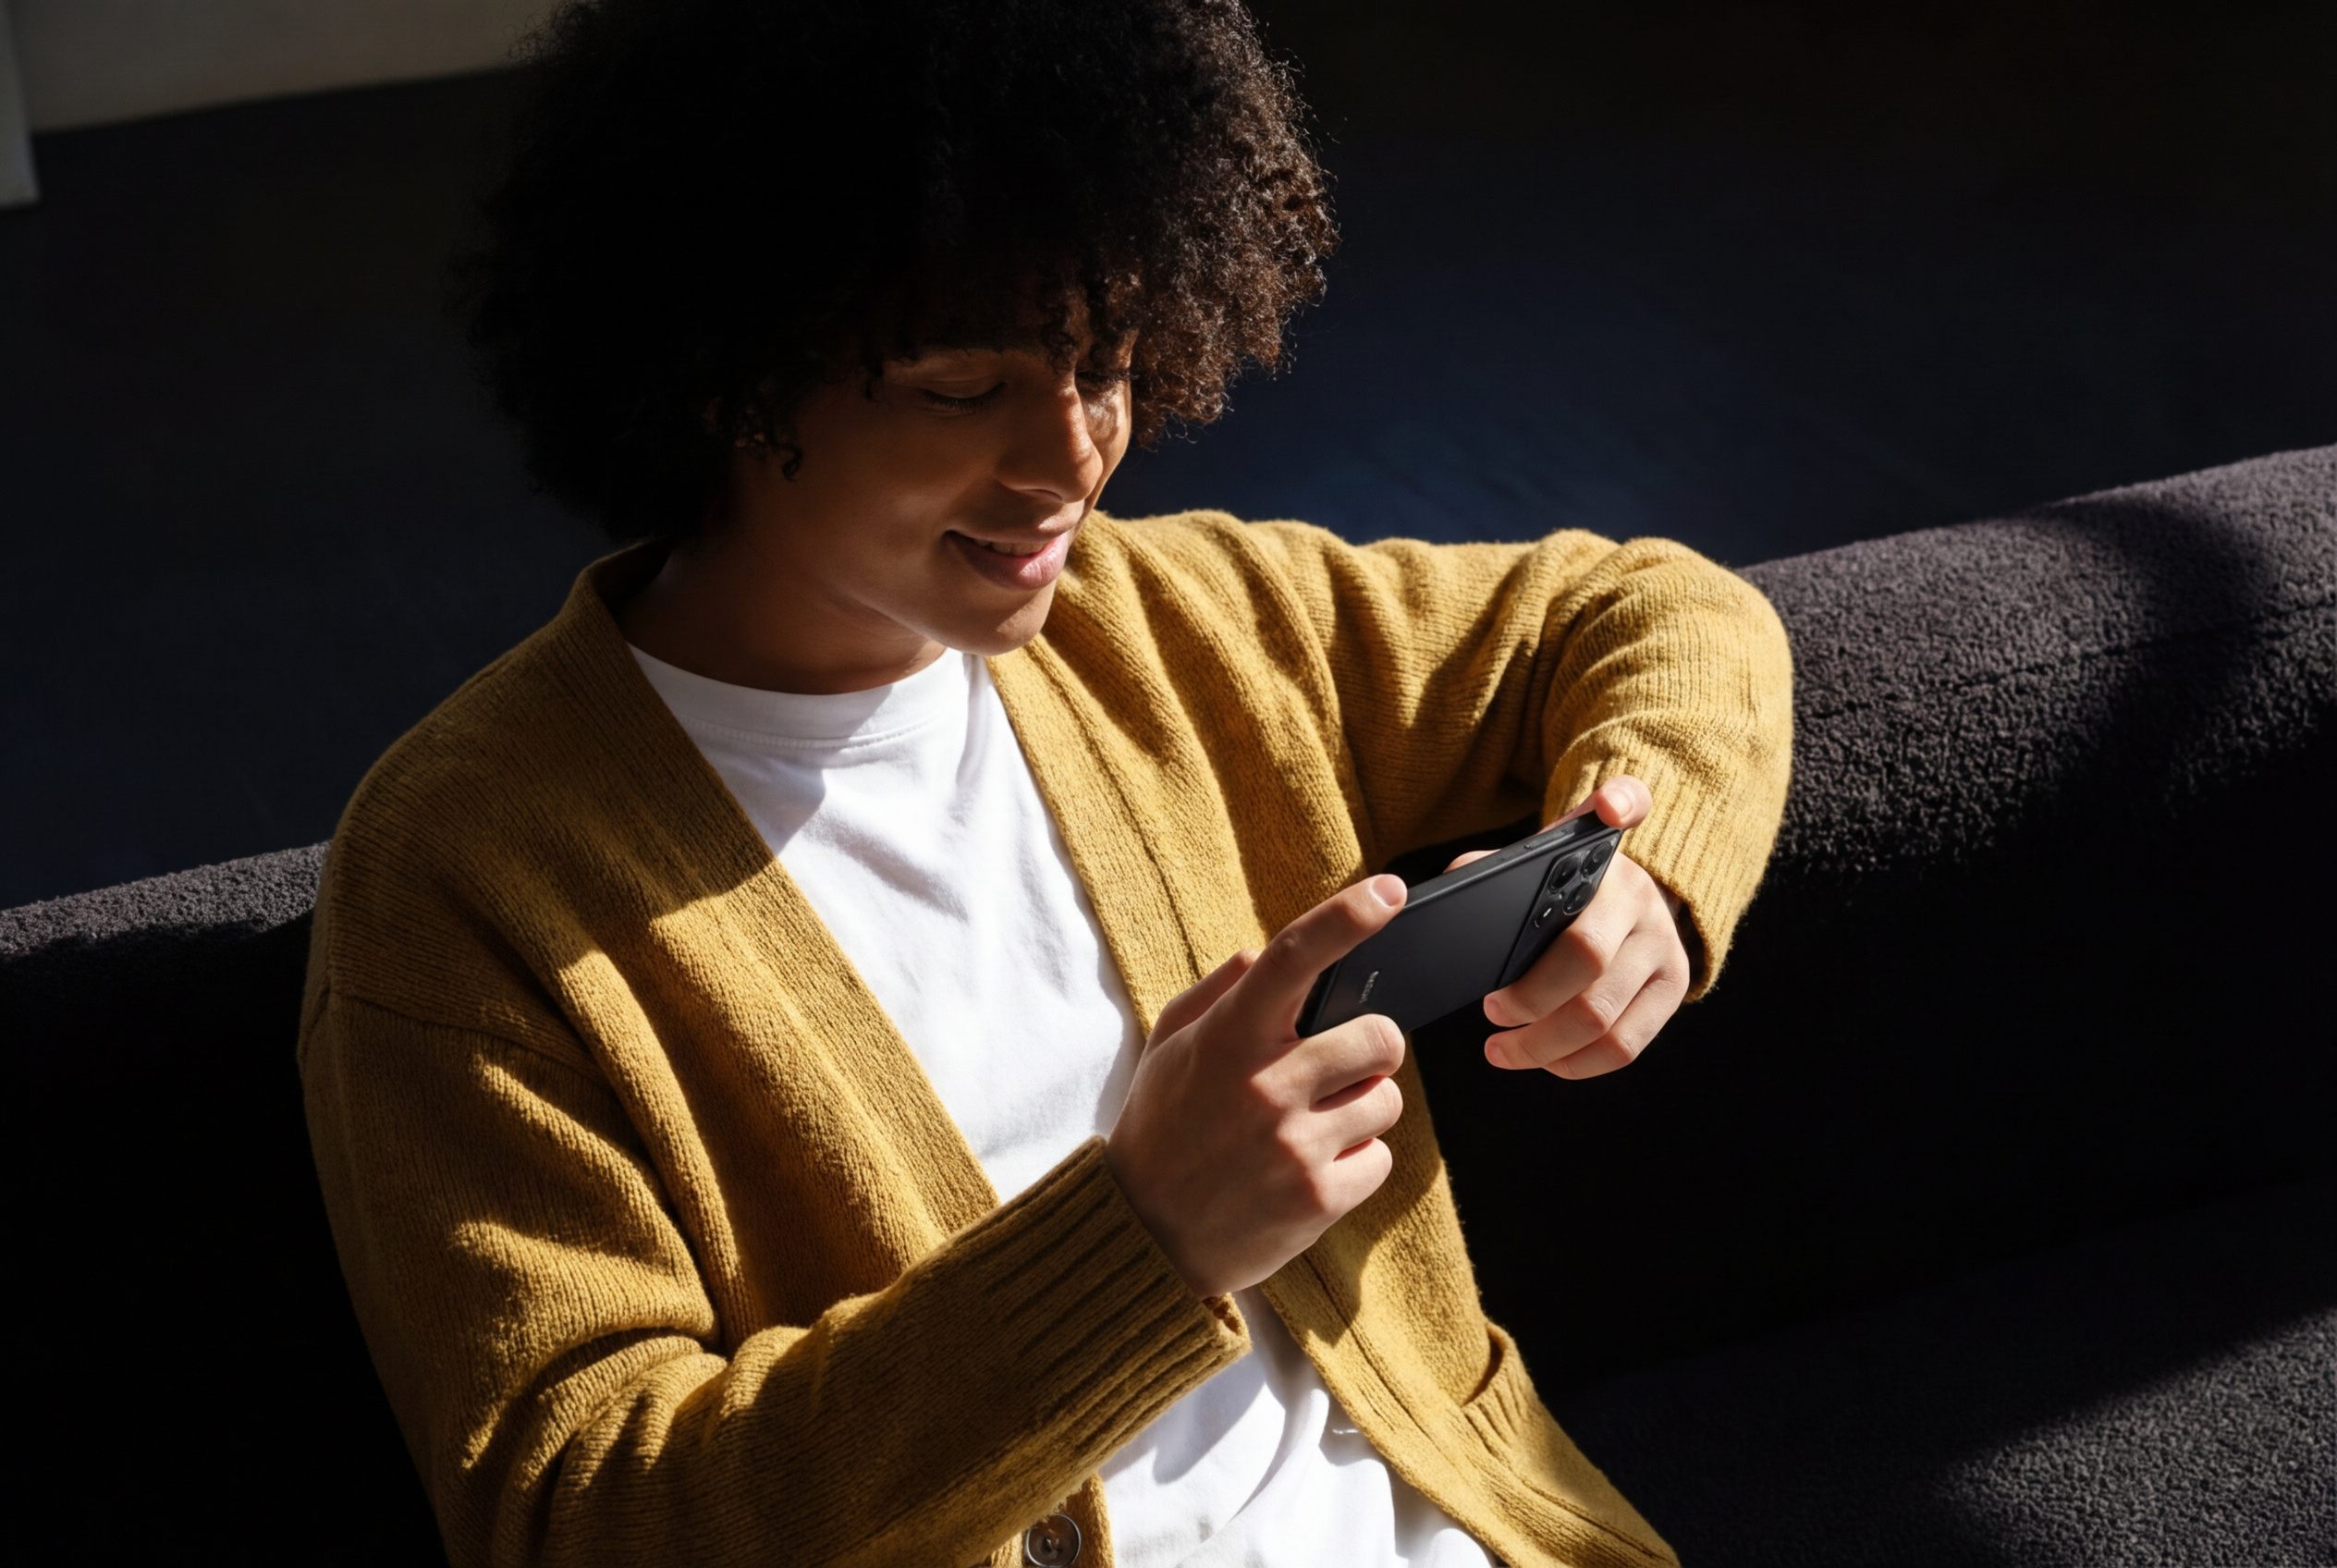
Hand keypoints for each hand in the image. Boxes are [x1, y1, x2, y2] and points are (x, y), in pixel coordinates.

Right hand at [1104, 877, 1411, 1297]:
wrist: (1145, 1235)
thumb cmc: (1161, 1128)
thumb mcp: (1169, 1046)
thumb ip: (1220, 991)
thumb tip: (1269, 953)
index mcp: (1227, 1038)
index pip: (1293, 958)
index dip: (1347, 917)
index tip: (1389, 892)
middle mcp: (1265, 1087)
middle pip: (1379, 1037)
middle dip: (1371, 1047)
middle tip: (1339, 1064)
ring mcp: (1295, 1146)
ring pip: (1387, 1099)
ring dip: (1363, 1107)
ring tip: (1313, 1124)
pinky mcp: (1319, 1199)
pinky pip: (1381, 1158)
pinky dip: (1357, 1160)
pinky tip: (1312, 1167)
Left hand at [1449, 776, 1690, 1079]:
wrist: (1621, 908)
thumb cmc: (1555, 894)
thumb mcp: (1528, 870)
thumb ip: (1491, 868)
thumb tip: (1456, 888)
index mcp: (1602, 860)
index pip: (1626, 811)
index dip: (1622, 803)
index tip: (1610, 809)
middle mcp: (1643, 898)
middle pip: (1585, 960)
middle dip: (1527, 999)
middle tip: (1491, 1011)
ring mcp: (1666, 947)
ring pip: (1603, 1019)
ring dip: (1543, 1046)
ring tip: (1503, 1049)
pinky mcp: (1674, 989)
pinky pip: (1625, 1047)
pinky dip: (1575, 1064)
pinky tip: (1544, 1060)